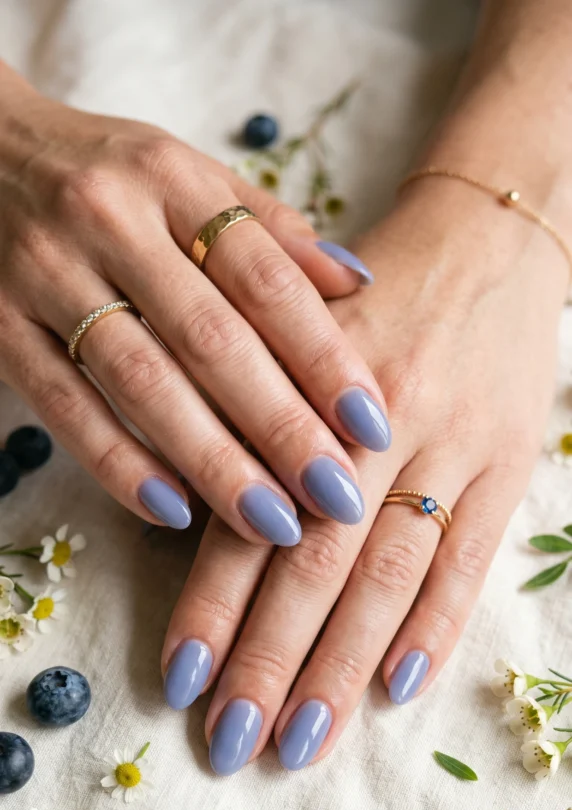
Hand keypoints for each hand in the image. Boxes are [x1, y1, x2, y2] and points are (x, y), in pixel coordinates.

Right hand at [0, 63, 390, 541]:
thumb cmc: (106, 175)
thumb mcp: (186, 175)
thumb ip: (268, 230)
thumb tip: (359, 283)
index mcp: (172, 180)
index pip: (265, 278)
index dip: (324, 354)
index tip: (371, 424)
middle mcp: (110, 221)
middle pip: (210, 338)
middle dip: (280, 425)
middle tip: (335, 496)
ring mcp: (46, 275)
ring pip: (141, 381)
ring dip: (211, 460)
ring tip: (271, 521)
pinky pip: (66, 406)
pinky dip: (120, 463)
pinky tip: (173, 511)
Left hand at [161, 178, 566, 772]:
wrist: (484, 242)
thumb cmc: (369, 300)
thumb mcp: (295, 334)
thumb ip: (254, 423)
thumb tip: (199, 531)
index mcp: (305, 388)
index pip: (250, 518)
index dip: (212, 605)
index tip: (182, 682)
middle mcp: (377, 422)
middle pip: (316, 561)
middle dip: (270, 660)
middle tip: (232, 743)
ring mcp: (452, 445)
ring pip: (391, 573)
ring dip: (344, 665)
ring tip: (302, 739)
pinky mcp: (509, 463)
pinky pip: (472, 558)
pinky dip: (436, 626)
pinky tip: (398, 687)